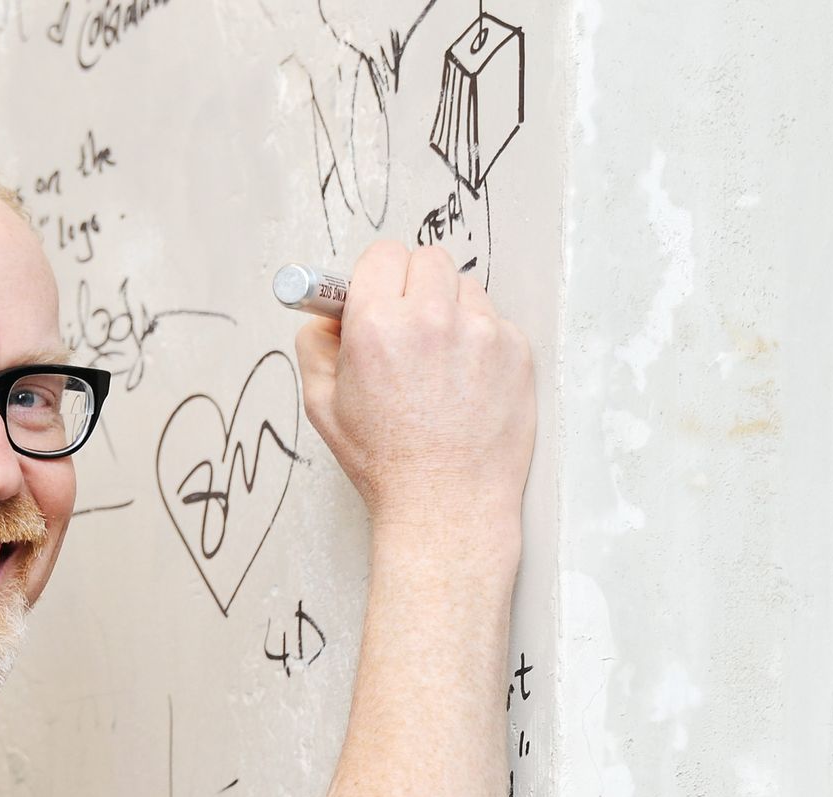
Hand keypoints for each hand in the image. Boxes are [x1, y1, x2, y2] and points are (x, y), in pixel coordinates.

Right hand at [293, 241, 534, 541]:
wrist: (446, 505)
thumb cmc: (386, 464)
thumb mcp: (323, 405)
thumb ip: (316, 346)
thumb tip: (326, 315)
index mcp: (377, 326)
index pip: (382, 255)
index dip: (376, 277)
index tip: (377, 295)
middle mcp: (431, 320)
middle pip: (427, 259)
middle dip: (413, 285)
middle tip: (407, 325)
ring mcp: (481, 333)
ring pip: (465, 288)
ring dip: (450, 310)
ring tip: (438, 362)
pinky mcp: (516, 351)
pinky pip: (495, 321)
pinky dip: (480, 341)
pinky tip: (465, 382)